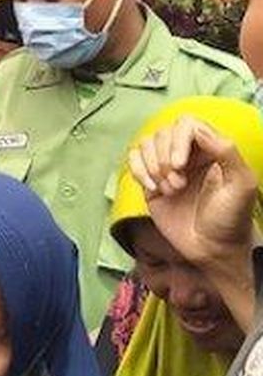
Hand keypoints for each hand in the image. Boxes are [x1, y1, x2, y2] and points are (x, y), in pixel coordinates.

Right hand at [128, 116, 257, 266]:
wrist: (213, 250)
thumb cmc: (232, 220)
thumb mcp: (241, 185)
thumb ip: (226, 151)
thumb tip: (198, 129)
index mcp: (211, 150)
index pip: (187, 125)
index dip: (178, 140)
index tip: (179, 164)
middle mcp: (188, 154)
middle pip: (162, 133)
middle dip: (165, 158)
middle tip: (178, 183)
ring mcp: (167, 167)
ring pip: (146, 145)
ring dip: (153, 167)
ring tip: (171, 189)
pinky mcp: (150, 182)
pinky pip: (134, 161)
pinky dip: (138, 171)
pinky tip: (153, 188)